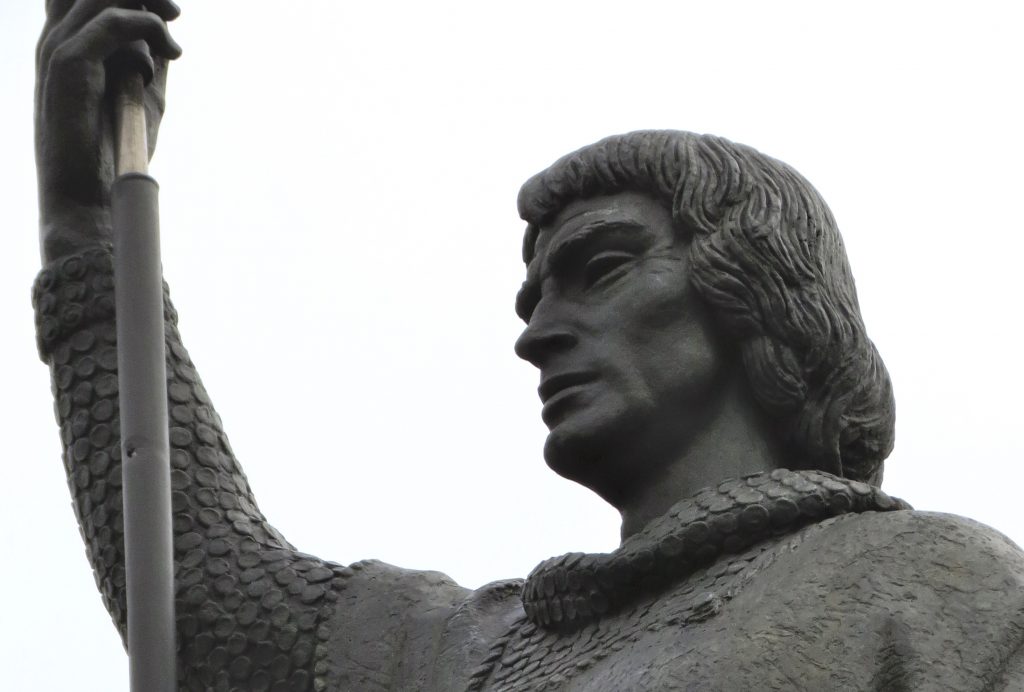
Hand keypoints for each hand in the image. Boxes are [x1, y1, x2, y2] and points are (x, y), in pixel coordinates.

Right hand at [35, 0, 181, 262]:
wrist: (88, 195)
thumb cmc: (113, 151)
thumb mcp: (141, 96)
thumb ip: (150, 62)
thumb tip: (168, 38)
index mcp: (67, 46)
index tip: (167, 10)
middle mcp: (57, 40)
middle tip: (176, 14)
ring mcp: (58, 49)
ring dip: (150, 12)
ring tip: (174, 46)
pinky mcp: (70, 64)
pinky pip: (114, 23)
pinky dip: (148, 32)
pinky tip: (169, 56)